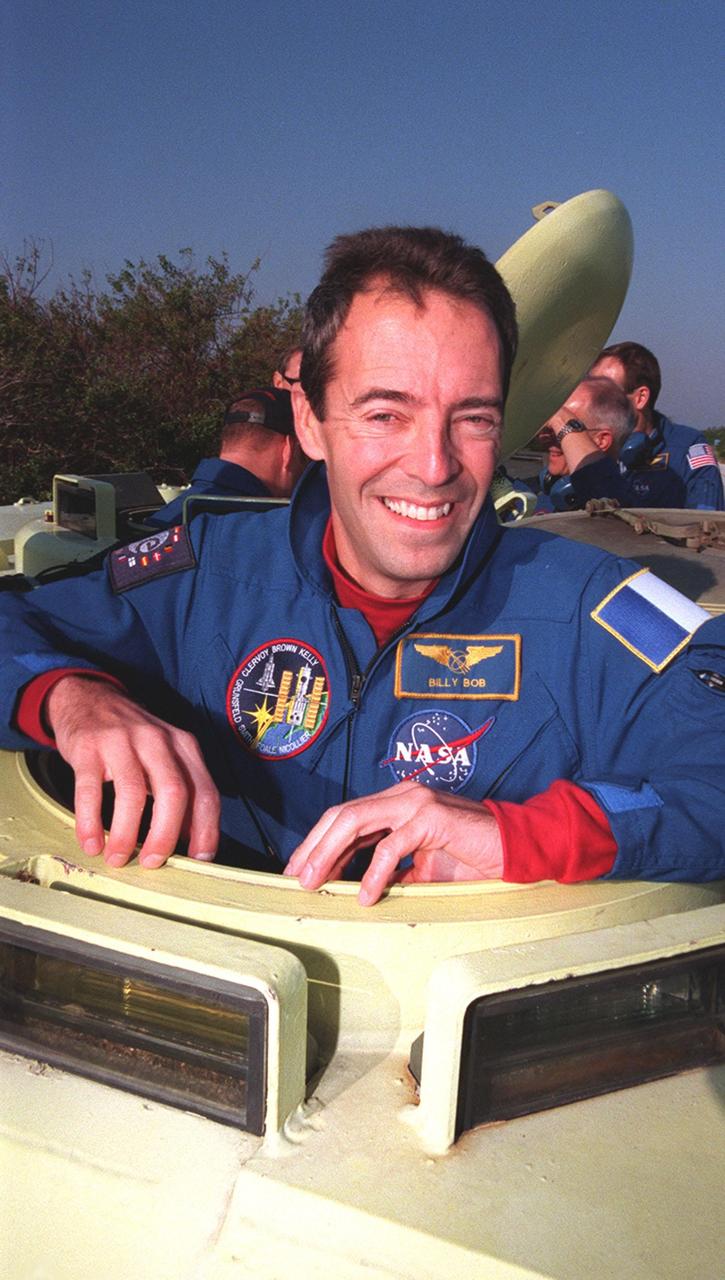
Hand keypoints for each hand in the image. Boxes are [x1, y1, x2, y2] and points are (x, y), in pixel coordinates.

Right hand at [45, 676, 219, 869]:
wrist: (89, 698)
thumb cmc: (133, 738)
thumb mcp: (166, 754)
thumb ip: (182, 790)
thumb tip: (194, 840)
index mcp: (184, 746)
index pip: (206, 791)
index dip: (206, 829)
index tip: (199, 860)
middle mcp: (157, 740)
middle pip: (174, 792)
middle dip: (166, 834)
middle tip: (153, 863)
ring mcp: (122, 741)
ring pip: (133, 792)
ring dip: (126, 833)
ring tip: (118, 859)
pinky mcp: (88, 747)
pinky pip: (90, 790)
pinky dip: (90, 822)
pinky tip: (91, 843)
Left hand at [284, 780, 503, 905]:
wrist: (516, 846)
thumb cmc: (473, 857)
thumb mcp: (425, 868)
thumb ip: (395, 872)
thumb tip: (361, 892)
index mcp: (397, 804)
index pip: (345, 817)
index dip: (317, 842)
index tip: (299, 869)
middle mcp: (402, 796)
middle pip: (341, 814)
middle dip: (313, 846)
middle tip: (296, 877)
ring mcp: (417, 803)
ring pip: (356, 820)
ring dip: (329, 852)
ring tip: (315, 882)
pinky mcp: (433, 818)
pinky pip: (392, 845)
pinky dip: (374, 872)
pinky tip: (366, 895)